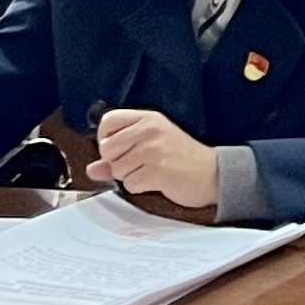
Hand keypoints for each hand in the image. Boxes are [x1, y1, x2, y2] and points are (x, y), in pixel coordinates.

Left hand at [89, 108, 220, 210]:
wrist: (212, 172)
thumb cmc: (181, 157)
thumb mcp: (152, 145)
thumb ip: (119, 154)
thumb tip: (92, 169)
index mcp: (148, 118)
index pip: (108, 120)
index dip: (104, 138)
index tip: (117, 148)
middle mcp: (150, 129)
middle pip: (107, 148)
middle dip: (117, 162)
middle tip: (138, 163)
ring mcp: (154, 149)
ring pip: (117, 169)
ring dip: (130, 176)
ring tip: (151, 170)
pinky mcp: (158, 170)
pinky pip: (130, 184)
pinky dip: (140, 187)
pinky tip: (157, 180)